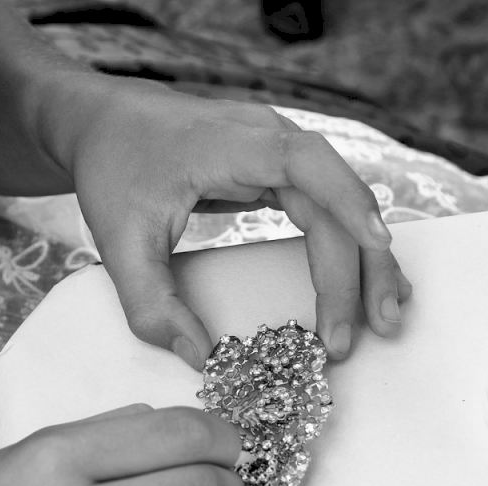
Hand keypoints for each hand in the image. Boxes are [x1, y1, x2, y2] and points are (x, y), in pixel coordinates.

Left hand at [53, 79, 411, 365]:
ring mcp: (279, 154)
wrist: (104, 124)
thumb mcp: (120, 243)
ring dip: (365, 261)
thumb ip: (151, 304)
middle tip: (374, 327)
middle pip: (337, 199)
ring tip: (383, 318)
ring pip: (341, 206)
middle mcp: (269, 141)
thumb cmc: (114, 170)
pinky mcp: (277, 173)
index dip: (347, 201)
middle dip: (361, 264)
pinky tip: (364, 285)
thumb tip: (200, 359)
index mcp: (233, 144)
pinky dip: (347, 248)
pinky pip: (326, 210)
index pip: (307, 165)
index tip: (377, 244)